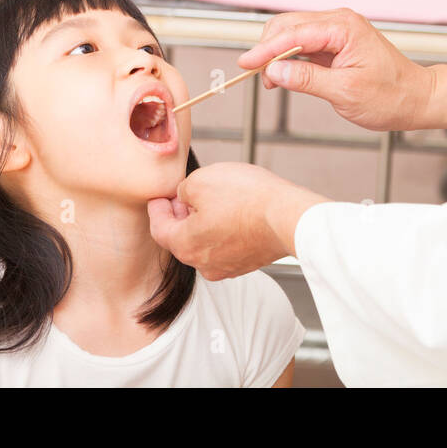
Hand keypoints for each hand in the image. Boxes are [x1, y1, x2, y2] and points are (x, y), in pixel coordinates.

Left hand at [147, 163, 328, 280]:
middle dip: (181, 216)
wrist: (288, 216)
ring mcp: (227, 267)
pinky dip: (224, 231)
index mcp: (185, 245)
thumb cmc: (246, 197)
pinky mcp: (247, 263)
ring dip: (204, 223)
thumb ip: (183, 190)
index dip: (158, 208)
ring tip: (215, 201)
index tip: (160, 197)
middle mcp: (203, 263)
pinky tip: (235, 212)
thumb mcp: (201, 180)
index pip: (159, 228)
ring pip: (205, 243)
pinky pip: (226, 246)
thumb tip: (185, 197)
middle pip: (181, 239)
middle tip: (186, 195)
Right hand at [237, 7, 433, 131]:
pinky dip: (288, 56)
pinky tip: (284, 74)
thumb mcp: (345, 93)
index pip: (293, 33)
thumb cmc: (391, 96)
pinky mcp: (336, 42)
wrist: (416, 98)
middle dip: (267, 49)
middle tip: (258, 77)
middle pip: (287, 25)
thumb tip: (275, 70)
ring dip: (276, 53)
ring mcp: (337, 30)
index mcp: (344, 28)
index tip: (245, 64)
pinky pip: (303, 42)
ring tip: (272, 80)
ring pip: (292, 32)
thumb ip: (307, 79)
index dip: (265, 49)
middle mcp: (340, 21)